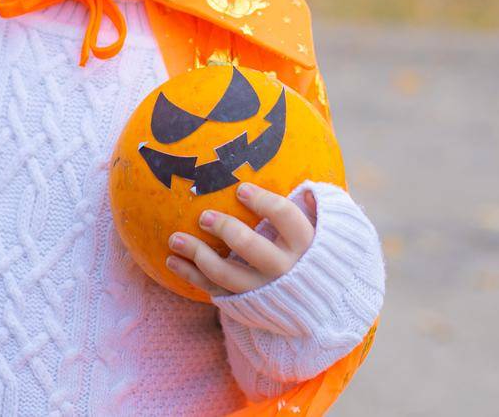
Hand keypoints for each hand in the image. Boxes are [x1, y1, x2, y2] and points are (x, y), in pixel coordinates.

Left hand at [165, 182, 316, 296]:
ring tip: (175, 238)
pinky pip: (215, 290)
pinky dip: (191, 276)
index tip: (240, 190)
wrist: (319, 308)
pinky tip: (172, 260)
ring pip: (228, 274)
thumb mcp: (326, 236)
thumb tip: (307, 191)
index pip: (285, 217)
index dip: (262, 202)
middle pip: (253, 248)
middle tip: (204, 216)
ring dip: (198, 255)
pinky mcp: (246, 304)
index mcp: (306, 244)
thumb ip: (317, 212)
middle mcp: (285, 269)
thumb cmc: (314, 257)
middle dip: (226, 230)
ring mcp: (264, 290)